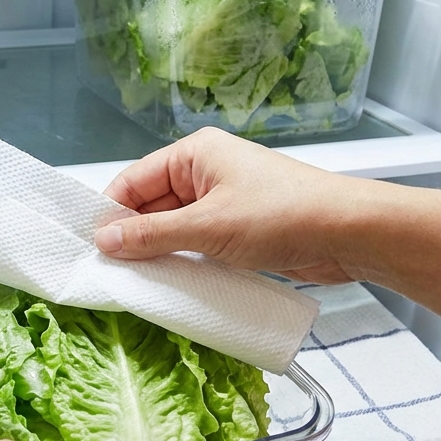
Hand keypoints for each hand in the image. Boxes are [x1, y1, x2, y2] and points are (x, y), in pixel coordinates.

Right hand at [95, 126, 390, 282]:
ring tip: (138, 283)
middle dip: (134, 238)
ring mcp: (224, 202)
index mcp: (195, 154)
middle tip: (110, 273)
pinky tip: (172, 286)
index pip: (134, 180)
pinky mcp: (240, 230)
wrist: (348, 233)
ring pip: (174, 229)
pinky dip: (184, 263)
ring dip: (159, 254)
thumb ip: (152, 236)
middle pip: (151, 206)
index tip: (92, 248)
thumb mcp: (208, 228)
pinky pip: (198, 245)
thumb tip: (105, 241)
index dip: (111, 213)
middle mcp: (207, 173)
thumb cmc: (283, 215)